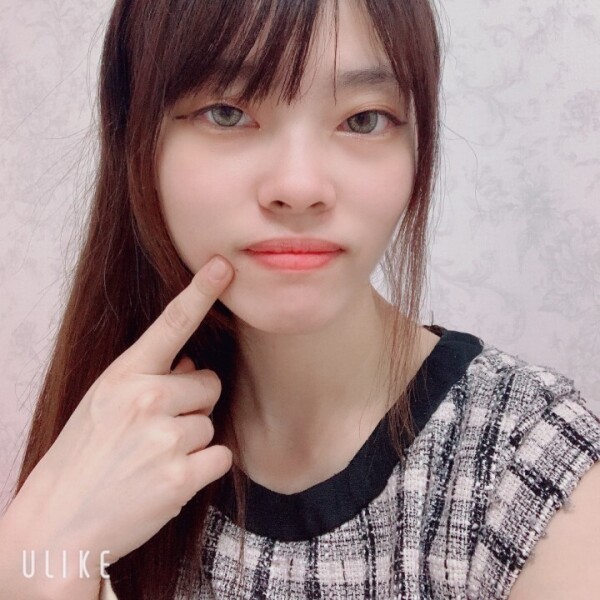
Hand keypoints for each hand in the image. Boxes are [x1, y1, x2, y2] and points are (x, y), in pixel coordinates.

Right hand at [5, 255, 234, 576]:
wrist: (57, 525)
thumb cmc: (83, 458)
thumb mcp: (104, 405)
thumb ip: (147, 379)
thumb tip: (189, 364)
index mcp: (123, 375)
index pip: (171, 324)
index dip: (200, 291)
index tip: (224, 265)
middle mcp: (145, 398)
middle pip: (208, 383)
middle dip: (191, 405)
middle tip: (156, 432)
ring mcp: (163, 437)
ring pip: (211, 423)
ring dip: (191, 442)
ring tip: (152, 460)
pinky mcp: (181, 476)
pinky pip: (220, 456)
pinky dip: (202, 469)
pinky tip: (169, 480)